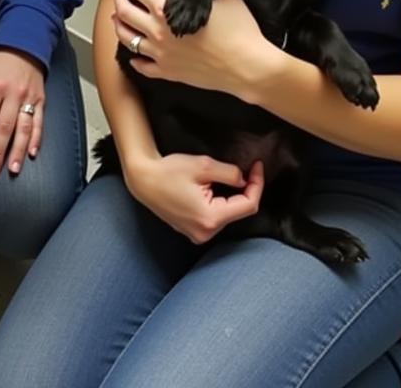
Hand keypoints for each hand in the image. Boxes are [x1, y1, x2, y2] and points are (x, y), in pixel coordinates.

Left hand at [0, 49, 44, 176]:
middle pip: (5, 128)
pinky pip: (40, 122)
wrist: (25, 44)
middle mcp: (14, 94)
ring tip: (13, 168)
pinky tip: (33, 153)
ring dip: (18, 150)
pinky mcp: (41, 100)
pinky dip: (37, 138)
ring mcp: (29, 98)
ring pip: (24, 128)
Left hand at [112, 0, 281, 97]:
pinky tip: (134, 56)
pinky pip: (142, 66)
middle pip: (125, 12)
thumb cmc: (241, 31)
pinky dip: (134, 59)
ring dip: (119, 25)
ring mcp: (160, 55)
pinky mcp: (167, 72)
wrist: (247, 67)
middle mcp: (158, 32)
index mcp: (168, 10)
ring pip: (127, 39)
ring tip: (118, 17)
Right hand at [126, 153, 263, 243]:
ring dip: (232, 197)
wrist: (143, 180)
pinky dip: (220, 203)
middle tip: (246, 168)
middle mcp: (206, 232)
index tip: (257, 166)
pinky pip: (215, 218)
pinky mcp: (192, 231)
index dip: (257, 184)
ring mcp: (197, 234)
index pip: (248, 205)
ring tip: (226, 177)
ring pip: (227, 215)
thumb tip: (244, 180)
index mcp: (211, 218)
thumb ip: (230, 173)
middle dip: (245, 190)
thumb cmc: (169, 171)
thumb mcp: (203, 166)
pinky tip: (214, 188)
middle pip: (239, 211)